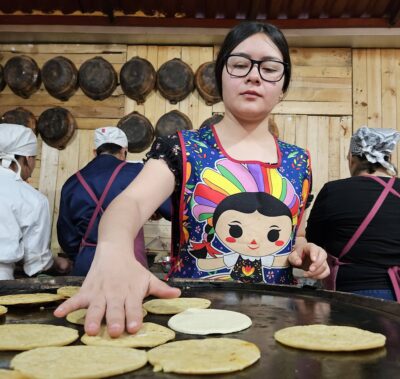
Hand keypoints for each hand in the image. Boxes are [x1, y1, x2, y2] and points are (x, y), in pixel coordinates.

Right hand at [53, 252, 180, 336]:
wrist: (114, 249)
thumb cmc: (132, 269)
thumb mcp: (147, 277)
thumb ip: (161, 288)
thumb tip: (178, 294)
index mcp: (131, 292)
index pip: (134, 306)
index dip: (134, 316)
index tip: (134, 326)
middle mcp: (115, 294)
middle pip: (115, 309)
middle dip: (114, 320)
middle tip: (114, 330)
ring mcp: (99, 292)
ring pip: (95, 306)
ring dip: (92, 317)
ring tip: (90, 329)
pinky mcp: (87, 289)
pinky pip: (76, 298)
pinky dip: (67, 305)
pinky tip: (59, 313)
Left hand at [289, 242, 329, 278]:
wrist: (301, 258)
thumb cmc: (297, 255)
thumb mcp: (293, 256)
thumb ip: (294, 258)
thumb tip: (298, 262)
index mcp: (311, 247)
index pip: (314, 249)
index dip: (314, 254)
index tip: (313, 260)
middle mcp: (319, 252)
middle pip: (323, 257)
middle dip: (317, 265)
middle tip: (310, 270)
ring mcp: (323, 260)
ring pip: (325, 266)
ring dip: (317, 272)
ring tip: (307, 274)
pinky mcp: (325, 267)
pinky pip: (326, 272)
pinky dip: (320, 276)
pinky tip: (312, 277)